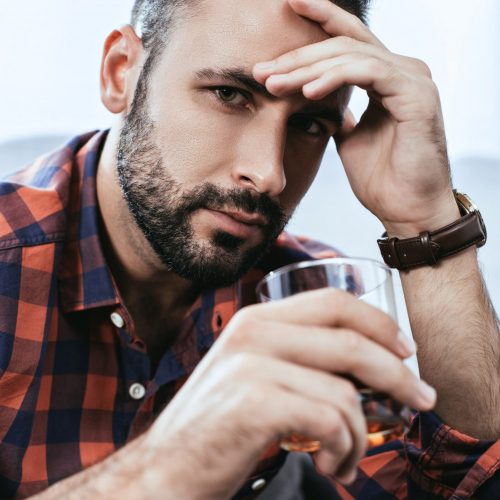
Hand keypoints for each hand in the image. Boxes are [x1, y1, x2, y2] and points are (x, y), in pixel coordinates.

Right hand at [140, 289, 434, 497]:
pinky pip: (330, 421)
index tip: (405, 351)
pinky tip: (332, 464)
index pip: (333, 302)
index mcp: (258, 319)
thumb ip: (298, 356)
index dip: (378, 323)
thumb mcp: (255, 372)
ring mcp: (253, 365)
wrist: (166, 467)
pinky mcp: (256, 403)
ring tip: (347, 455)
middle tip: (420, 400)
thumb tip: (367, 363)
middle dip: (398, 374)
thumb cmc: (220, 424)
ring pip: (345, 391)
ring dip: (361, 434)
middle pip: (351, 340)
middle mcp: (255, 331)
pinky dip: (344, 450)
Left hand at [253, 0, 459, 236]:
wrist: (406, 211)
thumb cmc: (382, 179)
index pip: (347, 40)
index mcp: (386, 77)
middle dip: (298, 55)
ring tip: (274, 84)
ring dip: (307, 69)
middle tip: (261, 69)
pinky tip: (308, 91)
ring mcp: (412, 78)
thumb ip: (338, 113)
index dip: (318, 19)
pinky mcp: (416, 94)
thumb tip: (317, 100)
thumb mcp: (350, 139)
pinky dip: (335, 77)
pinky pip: (369, 72)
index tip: (283, 9)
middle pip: (343, 44)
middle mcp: (402, 70)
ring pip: (351, 54)